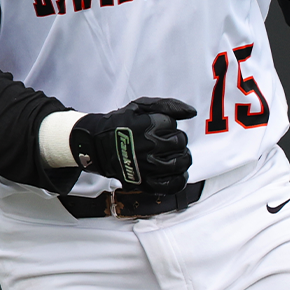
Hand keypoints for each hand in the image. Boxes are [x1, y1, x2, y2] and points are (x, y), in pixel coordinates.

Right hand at [69, 97, 196, 194]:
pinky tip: (176, 172)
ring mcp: (148, 167)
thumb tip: (192, 112)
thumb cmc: (120, 125)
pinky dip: (180, 178)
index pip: (174, 125)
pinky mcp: (146, 183)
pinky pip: (173, 184)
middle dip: (175, 139)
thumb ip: (168, 105)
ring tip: (171, 154)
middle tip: (164, 140)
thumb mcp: (141, 106)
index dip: (168, 125)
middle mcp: (149, 147)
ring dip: (181, 157)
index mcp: (148, 127)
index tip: (158, 127)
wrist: (98, 145)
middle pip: (180, 142)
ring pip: (181, 162)